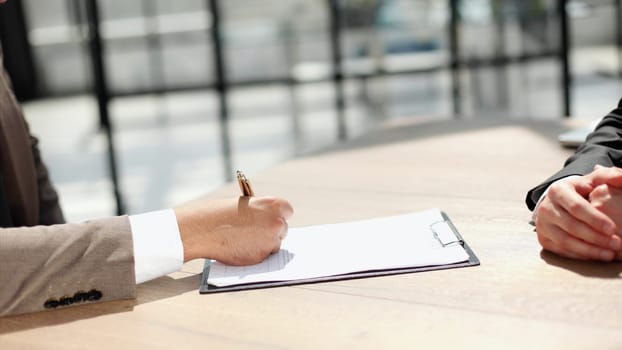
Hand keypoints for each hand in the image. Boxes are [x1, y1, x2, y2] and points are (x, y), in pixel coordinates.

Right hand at [174, 196, 293, 264]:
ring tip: (243, 240)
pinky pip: (263, 256)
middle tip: (257, 232)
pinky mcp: (261, 257)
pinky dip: (255, 254)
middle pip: (283, 228)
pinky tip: (240, 248)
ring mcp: (270, 241)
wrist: (204, 230)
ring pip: (274, 244)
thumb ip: (260, 212)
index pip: (287, 210)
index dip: (279, 215)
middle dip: (272, 231)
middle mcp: (276, 222)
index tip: (273, 218)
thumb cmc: (219, 214)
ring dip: (264, 244)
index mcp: (273, 204)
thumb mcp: (244, 204)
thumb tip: (267, 219)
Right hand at [534, 166, 621, 260]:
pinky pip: (561, 251)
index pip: (576, 207)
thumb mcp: (592, 180)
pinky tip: (596, 256)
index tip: (612, 228)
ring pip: (565, 241)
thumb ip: (608, 176)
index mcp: (557, 191)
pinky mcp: (543, 239)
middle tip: (616, 243)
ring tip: (609, 254)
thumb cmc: (581, 191)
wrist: (557, 202)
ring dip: (589, 250)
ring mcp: (542, 225)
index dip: (595, 219)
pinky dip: (580, 256)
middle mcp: (545, 208)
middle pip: (571, 226)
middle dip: (595, 237)